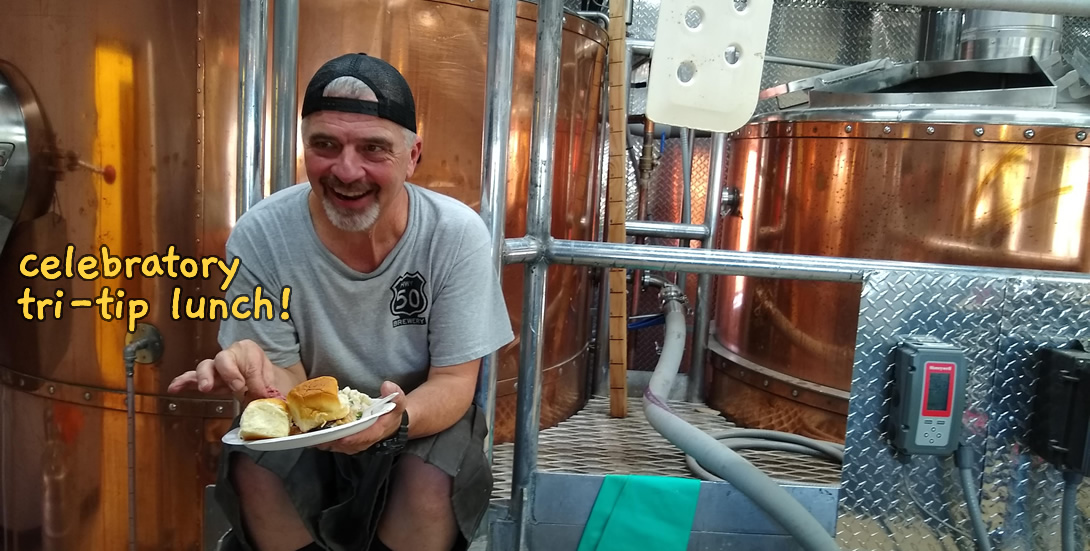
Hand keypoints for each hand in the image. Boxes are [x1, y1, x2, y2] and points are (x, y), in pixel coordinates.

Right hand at [166, 339, 286, 404]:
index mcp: (249, 351)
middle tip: (237, 387)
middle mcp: (230, 355)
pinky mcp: (206, 378)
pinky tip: (174, 388)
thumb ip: (267, 388)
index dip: (255, 378)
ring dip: (205, 377)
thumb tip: (264, 398)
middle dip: (229, 373)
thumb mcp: (272, 381)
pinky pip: (192, 378)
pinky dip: (183, 382)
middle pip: (224, 358)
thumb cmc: (266, 378)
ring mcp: (216, 367)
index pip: (250, 362)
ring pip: (206, 366)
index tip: (260, 391)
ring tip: (206, 388)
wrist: (261, 381)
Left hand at [316, 381, 406, 454]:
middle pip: (345, 445)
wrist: (391, 424)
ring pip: (337, 446)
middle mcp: (364, 442)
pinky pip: (334, 444)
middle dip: (331, 440)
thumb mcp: (398, 402)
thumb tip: (387, 385)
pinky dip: (324, 440)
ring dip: (324, 442)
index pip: (362, 438)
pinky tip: (313, 434)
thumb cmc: (392, 413)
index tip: (340, 437)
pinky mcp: (347, 443)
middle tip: (316, 435)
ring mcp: (355, 444)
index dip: (351, 438)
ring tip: (311, 434)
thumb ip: (395, 394)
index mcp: (376, 432)